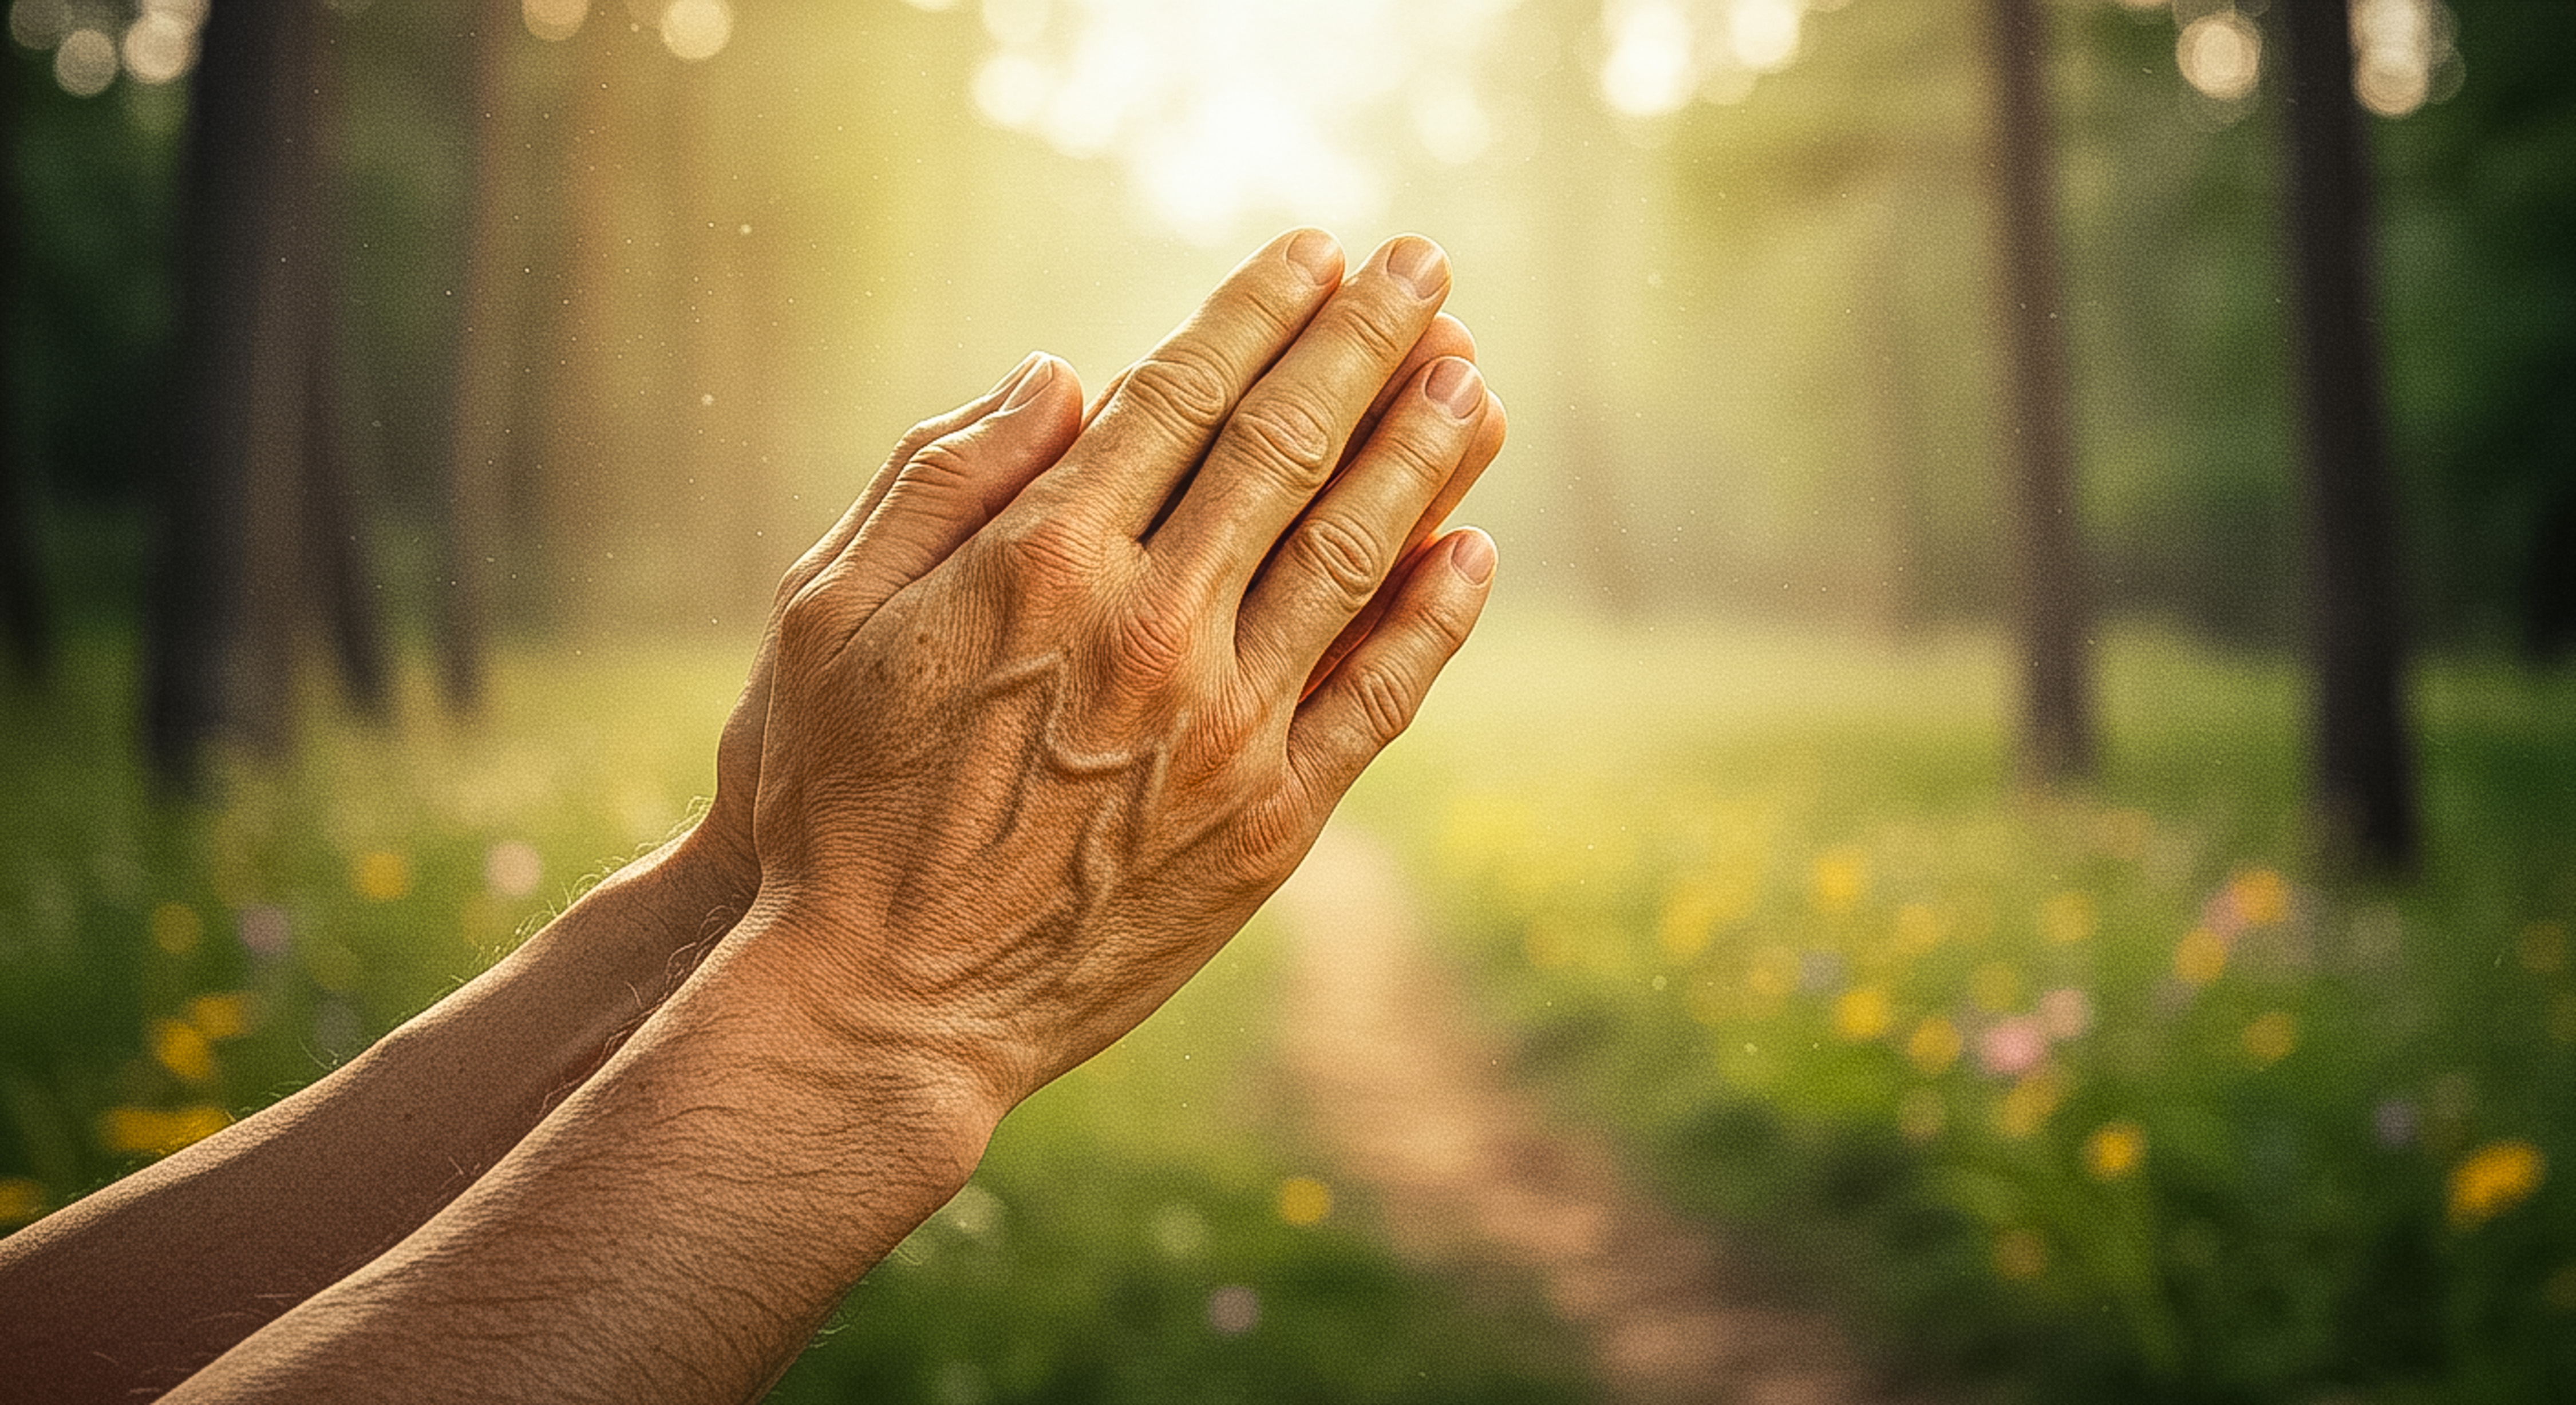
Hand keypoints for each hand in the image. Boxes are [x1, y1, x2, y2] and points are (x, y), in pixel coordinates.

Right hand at [690, 289, 1495, 897]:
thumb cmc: (834, 801)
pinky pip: (1379, 699)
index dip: (1260, 311)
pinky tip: (1473, 550)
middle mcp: (1152, 623)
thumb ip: (938, 477)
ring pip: (1357, 553)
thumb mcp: (828, 611)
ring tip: (1478, 374)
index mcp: (1044, 557)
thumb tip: (1058, 373)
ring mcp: (1225, 726)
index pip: (1182, 394)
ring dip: (1428, 453)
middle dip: (1370, 340)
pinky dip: (1435, 619)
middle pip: (1290, 446)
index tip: (1319, 253)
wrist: (883, 1004)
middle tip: (1428, 266)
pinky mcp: (1270, 822)